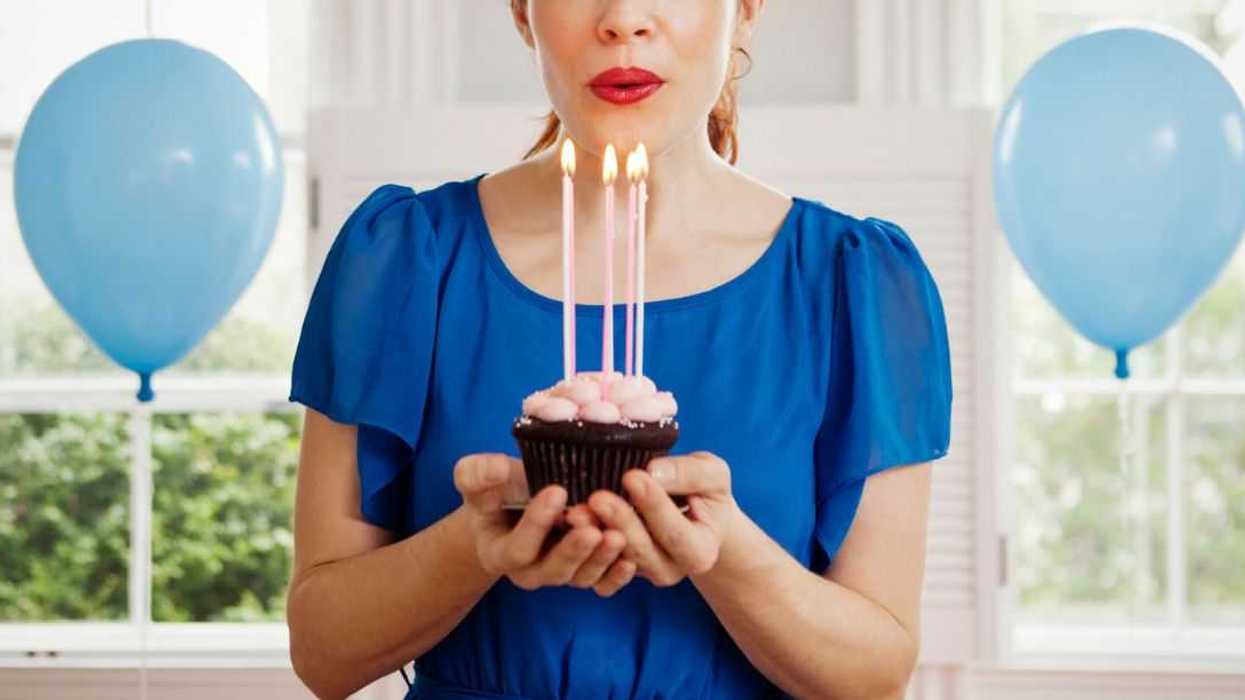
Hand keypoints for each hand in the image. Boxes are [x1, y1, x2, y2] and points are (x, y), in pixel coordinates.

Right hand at [452, 454, 635, 595]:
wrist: (515, 504)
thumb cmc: (497, 490)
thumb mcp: (478, 479)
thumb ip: (478, 474)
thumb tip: (494, 470)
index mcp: (500, 553)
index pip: (518, 548)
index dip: (536, 523)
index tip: (557, 491)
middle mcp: (531, 572)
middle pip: (553, 570)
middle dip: (574, 550)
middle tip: (592, 530)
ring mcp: (561, 574)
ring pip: (581, 577)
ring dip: (601, 559)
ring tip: (617, 536)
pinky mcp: (586, 572)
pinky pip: (602, 583)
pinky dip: (616, 576)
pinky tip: (631, 561)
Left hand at [587, 451, 737, 586]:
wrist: (695, 514)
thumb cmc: (703, 491)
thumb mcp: (711, 476)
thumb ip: (690, 474)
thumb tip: (654, 471)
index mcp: (700, 552)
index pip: (676, 533)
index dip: (654, 506)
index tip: (632, 476)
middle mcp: (671, 570)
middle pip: (642, 551)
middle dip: (620, 522)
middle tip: (598, 497)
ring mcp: (641, 573)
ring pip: (615, 558)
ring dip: (594, 534)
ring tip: (576, 511)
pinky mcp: (615, 570)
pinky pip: (596, 565)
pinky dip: (582, 546)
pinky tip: (568, 522)